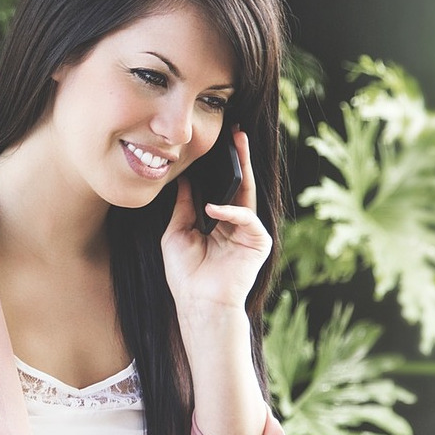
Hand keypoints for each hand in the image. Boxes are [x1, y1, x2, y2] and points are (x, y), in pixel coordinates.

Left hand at [161, 127, 271, 313]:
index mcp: (219, 223)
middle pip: (240, 185)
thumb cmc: (185, 275)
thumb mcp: (176, 233)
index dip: (220, 167)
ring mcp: (249, 233)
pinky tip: (212, 209)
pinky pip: (247, 219)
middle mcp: (237, 225)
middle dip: (239, 158)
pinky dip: (231, 212)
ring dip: (243, 169)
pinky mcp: (258, 243)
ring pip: (248, 194)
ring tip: (237, 145)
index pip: (223, 188)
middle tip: (237, 131)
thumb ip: (183, 207)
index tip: (216, 143)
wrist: (198, 303)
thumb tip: (184, 181)